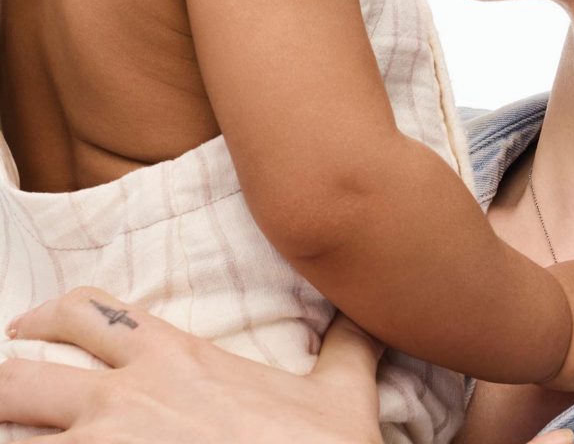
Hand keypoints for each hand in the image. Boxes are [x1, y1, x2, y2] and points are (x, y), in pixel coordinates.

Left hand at [0, 287, 384, 442]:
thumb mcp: (344, 391)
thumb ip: (347, 345)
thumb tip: (367, 315)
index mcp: (175, 356)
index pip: (87, 312)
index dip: (47, 315)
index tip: (29, 329)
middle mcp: (125, 396)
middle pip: (17, 375)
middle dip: (3, 385)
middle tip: (8, 398)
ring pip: (8, 433)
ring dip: (12, 440)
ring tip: (26, 443)